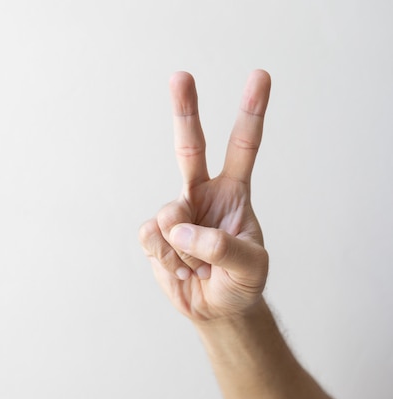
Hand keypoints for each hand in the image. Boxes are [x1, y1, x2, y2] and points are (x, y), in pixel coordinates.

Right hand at [139, 70, 271, 321]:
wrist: (214, 309)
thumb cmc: (240, 282)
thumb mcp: (251, 268)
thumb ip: (223, 247)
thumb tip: (180, 228)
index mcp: (233, 193)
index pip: (243, 147)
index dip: (251, 113)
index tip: (259, 76)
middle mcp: (201, 194)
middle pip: (189, 147)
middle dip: (185, 111)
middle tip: (180, 76)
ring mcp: (175, 212)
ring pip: (168, 213)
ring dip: (185, 248)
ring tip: (198, 265)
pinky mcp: (154, 234)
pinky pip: (151, 236)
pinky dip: (167, 258)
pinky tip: (178, 267)